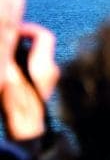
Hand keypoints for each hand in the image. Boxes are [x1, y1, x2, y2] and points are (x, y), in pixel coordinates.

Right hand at [1, 23, 57, 140]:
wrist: (27, 130)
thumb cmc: (17, 105)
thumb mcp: (8, 76)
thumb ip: (9, 54)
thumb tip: (10, 34)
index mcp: (44, 65)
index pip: (43, 35)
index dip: (28, 28)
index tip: (14, 29)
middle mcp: (51, 69)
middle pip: (40, 43)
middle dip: (22, 39)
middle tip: (7, 40)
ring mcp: (50, 77)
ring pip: (37, 55)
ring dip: (22, 51)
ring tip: (6, 55)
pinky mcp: (45, 84)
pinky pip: (36, 65)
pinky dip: (24, 62)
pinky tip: (11, 70)